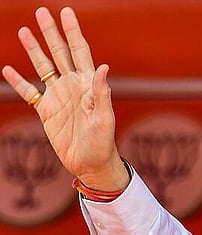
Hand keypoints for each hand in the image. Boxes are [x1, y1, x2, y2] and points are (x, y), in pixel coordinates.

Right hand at [1, 7, 127, 191]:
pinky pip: (29, 93)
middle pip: (59, 53)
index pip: (80, 52)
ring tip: (23, 30)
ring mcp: (58, 97)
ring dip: (34, 50)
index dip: (73, 32)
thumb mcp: (105, 118)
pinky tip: (8, 70)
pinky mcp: (46, 111)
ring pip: (43, 67)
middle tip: (41, 12)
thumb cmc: (103, 142)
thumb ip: (102, 93)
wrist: (91, 164)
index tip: (66, 12)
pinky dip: (18, 82)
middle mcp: (72, 86)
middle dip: (51, 33)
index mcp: (88, 85)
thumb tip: (103, 67)